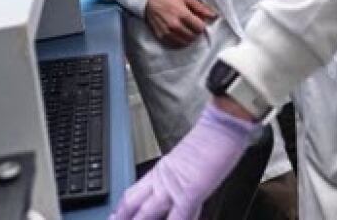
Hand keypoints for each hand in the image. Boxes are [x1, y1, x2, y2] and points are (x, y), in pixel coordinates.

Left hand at [111, 103, 260, 219]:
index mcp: (161, 172)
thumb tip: (182, 205)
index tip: (114, 218)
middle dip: (122, 218)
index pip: (133, 194)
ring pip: (146, 213)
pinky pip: (179, 218)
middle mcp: (162, 179)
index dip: (121, 210)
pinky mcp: (190, 191)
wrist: (221, 126)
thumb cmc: (211, 142)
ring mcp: (174, 186)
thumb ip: (180, 184)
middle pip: (133, 203)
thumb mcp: (188, 165)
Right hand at [145, 0, 216, 48]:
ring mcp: (167, 32)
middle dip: (196, 31)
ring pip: (185, 42)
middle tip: (193, 24)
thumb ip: (200, 7)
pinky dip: (180, 41)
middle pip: (193, 36)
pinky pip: (175, 45)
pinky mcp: (161, 36)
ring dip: (189, 37)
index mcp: (182, 14)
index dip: (202, 24)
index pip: (200, 28)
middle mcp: (175, 25)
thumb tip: (213, 15)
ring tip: (187, 29)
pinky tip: (179, 33)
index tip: (199, 20)